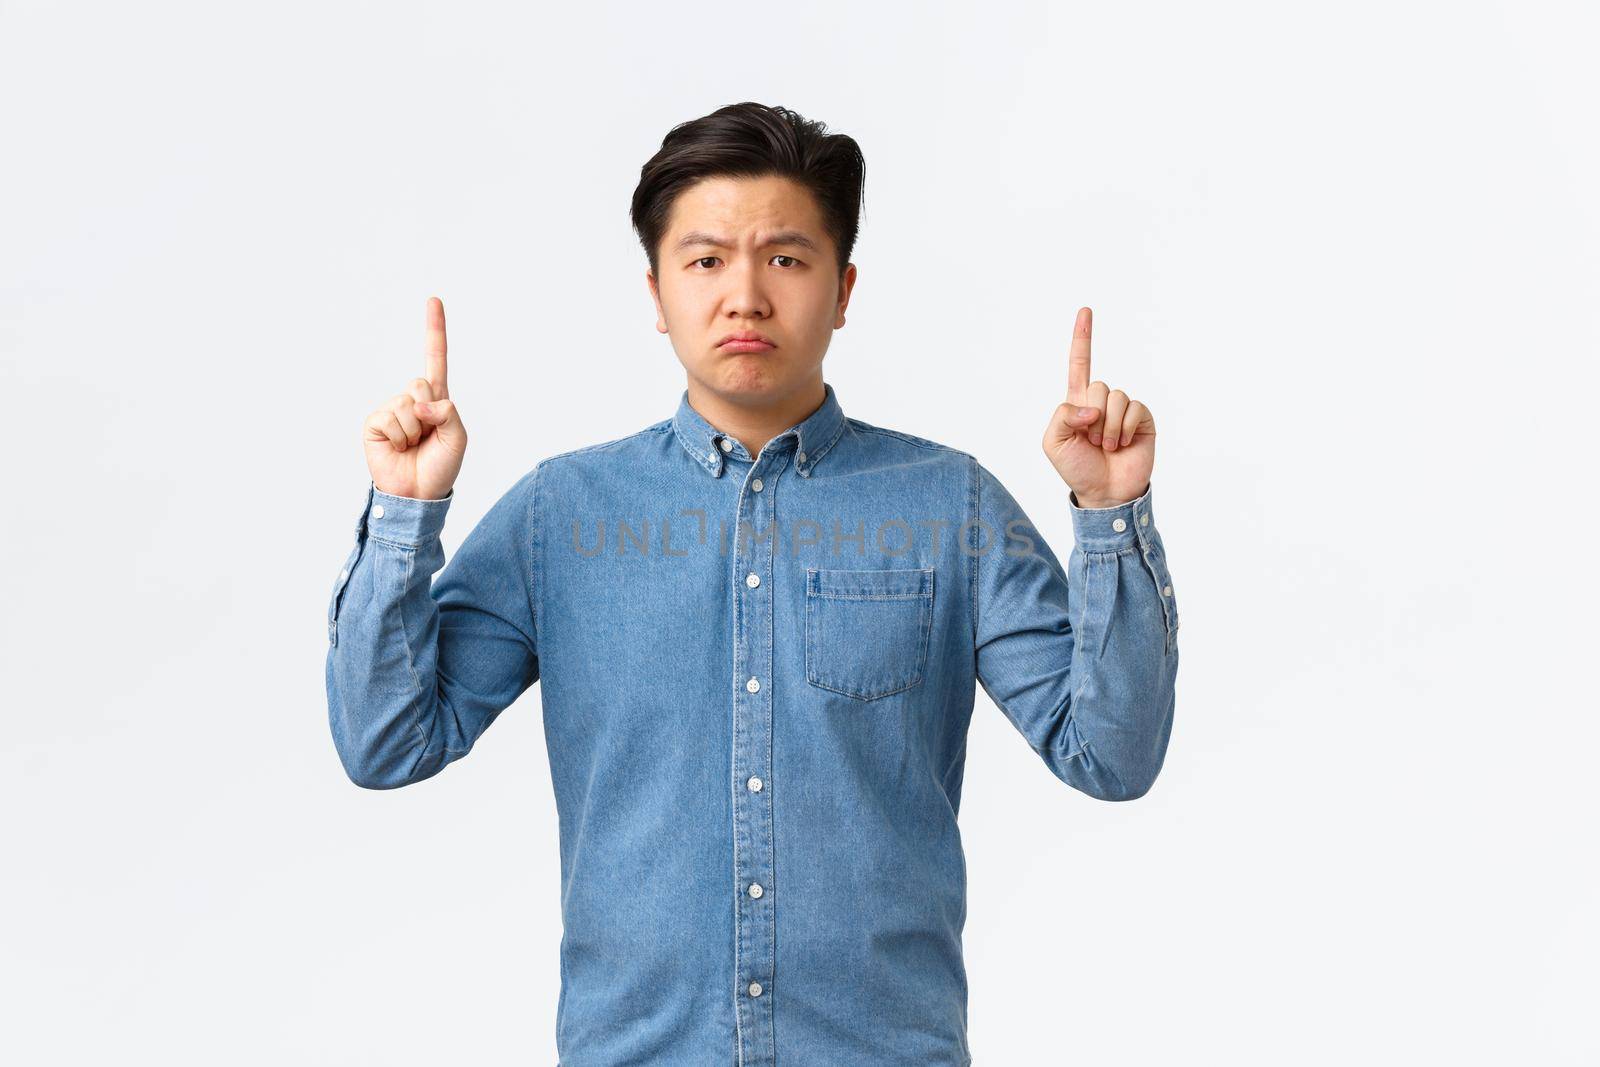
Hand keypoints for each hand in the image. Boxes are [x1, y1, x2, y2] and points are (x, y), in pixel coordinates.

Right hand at [363, 296, 467, 499]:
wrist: (418, 494)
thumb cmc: (440, 467)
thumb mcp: (458, 438)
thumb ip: (449, 413)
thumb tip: (421, 402)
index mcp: (435, 399)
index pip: (435, 359)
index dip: (434, 330)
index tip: (433, 299)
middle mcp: (411, 399)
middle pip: (420, 383)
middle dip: (429, 412)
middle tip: (427, 437)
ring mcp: (391, 409)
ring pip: (406, 403)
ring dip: (414, 430)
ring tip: (413, 446)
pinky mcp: (374, 422)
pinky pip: (389, 418)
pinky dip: (399, 436)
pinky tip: (398, 447)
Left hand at [1040, 307, 1156, 506]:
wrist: (1104, 493)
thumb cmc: (1076, 468)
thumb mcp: (1053, 442)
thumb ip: (1062, 416)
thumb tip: (1092, 408)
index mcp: (1078, 402)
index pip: (1080, 363)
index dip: (1082, 337)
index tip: (1085, 310)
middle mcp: (1103, 401)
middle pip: (1098, 386)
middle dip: (1092, 416)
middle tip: (1090, 441)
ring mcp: (1124, 410)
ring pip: (1116, 398)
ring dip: (1107, 428)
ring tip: (1105, 448)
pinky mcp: (1143, 420)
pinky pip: (1134, 409)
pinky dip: (1124, 429)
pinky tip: (1122, 445)